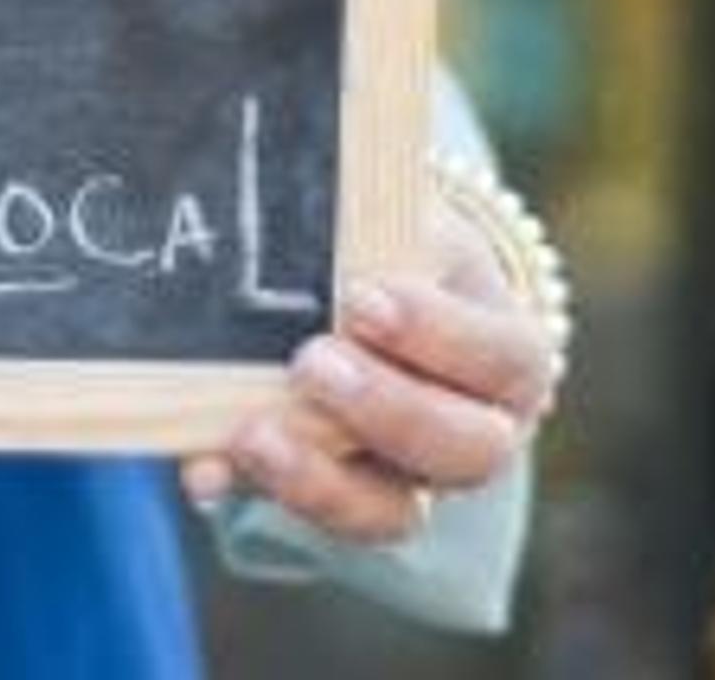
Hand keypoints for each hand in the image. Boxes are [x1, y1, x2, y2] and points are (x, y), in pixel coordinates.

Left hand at [177, 190, 557, 545]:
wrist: (391, 298)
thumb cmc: (404, 250)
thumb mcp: (408, 221)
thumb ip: (372, 219)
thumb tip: (296, 196)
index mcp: (511, 358)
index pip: (501, 359)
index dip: (439, 335)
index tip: (363, 297)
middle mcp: (481, 435)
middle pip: (464, 452)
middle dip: (386, 411)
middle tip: (311, 363)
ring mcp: (417, 482)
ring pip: (390, 513)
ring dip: (318, 479)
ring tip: (251, 433)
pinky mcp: (348, 502)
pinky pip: (308, 518)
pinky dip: (249, 491)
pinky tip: (203, 470)